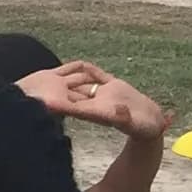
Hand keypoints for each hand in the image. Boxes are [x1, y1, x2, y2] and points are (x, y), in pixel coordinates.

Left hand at [21, 61, 168, 138]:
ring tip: (54, 70)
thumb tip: (117, 111)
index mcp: (96, 113)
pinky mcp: (114, 86)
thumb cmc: (142, 128)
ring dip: (71, 77)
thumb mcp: (132, 123)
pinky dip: (91, 70)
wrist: (152, 123)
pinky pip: (99, 76)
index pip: (73, 107)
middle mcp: (96, 103)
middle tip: (39, 83)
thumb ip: (123, 116)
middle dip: (56, 90)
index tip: (44, 100)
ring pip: (83, 83)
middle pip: (73, 94)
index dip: (59, 103)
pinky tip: (81, 63)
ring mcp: (104, 94)